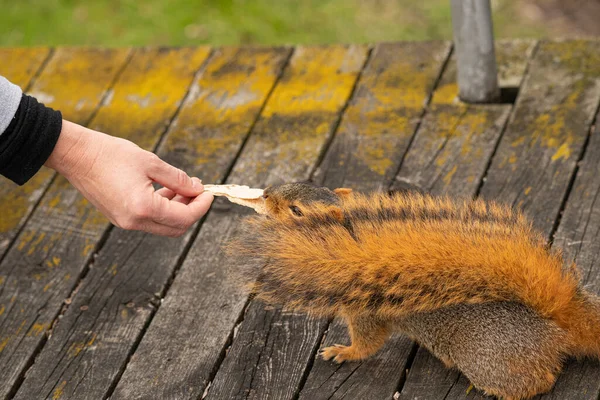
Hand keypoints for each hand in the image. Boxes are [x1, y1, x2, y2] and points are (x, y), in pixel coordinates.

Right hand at [45, 120, 213, 236]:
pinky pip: (149, 220)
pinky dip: (162, 209)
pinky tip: (166, 190)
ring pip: (163, 225)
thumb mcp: (151, 162)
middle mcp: (134, 221)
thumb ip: (177, 179)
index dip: (201, 206)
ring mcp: (124, 222)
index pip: (184, 217)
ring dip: (177, 209)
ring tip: (183, 186)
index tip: (208, 192)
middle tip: (197, 190)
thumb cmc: (112, 154)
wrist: (76, 155)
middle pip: (176, 228)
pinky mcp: (119, 218)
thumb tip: (197, 189)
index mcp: (143, 208)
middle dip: (192, 210)